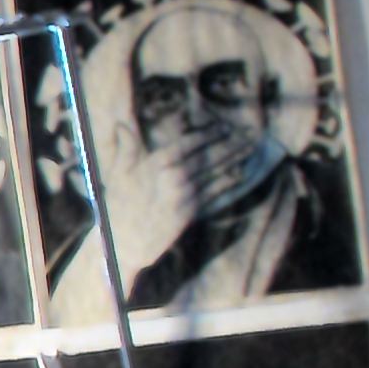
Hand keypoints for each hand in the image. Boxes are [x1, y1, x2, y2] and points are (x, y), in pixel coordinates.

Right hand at [100, 126, 248, 281]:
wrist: (123, 242)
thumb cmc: (119, 205)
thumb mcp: (118, 174)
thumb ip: (126, 148)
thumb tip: (121, 124)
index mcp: (156, 164)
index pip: (188, 144)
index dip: (208, 134)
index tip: (224, 127)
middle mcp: (173, 178)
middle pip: (207, 157)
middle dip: (229, 144)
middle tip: (248, 134)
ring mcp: (183, 196)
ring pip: (214, 173)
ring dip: (234, 160)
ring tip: (249, 148)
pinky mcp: (190, 212)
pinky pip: (213, 194)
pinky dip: (228, 183)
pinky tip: (240, 174)